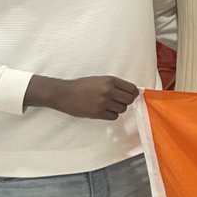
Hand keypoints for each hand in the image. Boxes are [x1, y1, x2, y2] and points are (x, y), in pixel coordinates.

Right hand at [25, 75, 139, 119]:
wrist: (64, 93)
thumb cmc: (82, 86)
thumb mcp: (100, 79)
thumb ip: (115, 84)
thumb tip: (131, 91)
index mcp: (110, 80)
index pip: (132, 89)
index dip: (133, 93)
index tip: (130, 95)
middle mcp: (108, 91)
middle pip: (129, 100)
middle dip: (126, 101)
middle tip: (119, 101)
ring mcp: (103, 102)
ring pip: (123, 109)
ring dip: (118, 108)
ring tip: (109, 105)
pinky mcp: (97, 113)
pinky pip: (114, 117)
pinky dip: (111, 115)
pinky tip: (105, 111)